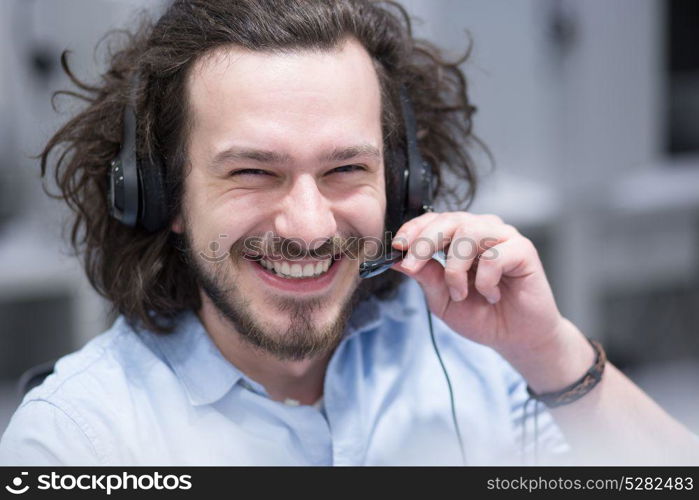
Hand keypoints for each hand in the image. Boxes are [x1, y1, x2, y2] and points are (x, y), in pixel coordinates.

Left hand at [391, 211, 565, 355]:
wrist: (515, 338)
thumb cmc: (481, 316)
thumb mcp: (442, 299)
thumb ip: (424, 276)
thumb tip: (396, 259)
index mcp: (461, 238)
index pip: (434, 220)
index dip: (414, 229)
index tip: (397, 247)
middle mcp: (483, 231)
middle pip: (449, 220)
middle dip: (424, 242)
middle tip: (412, 266)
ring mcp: (504, 238)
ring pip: (470, 232)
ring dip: (456, 267)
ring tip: (460, 293)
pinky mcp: (524, 250)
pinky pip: (496, 255)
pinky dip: (485, 280)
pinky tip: (491, 295)